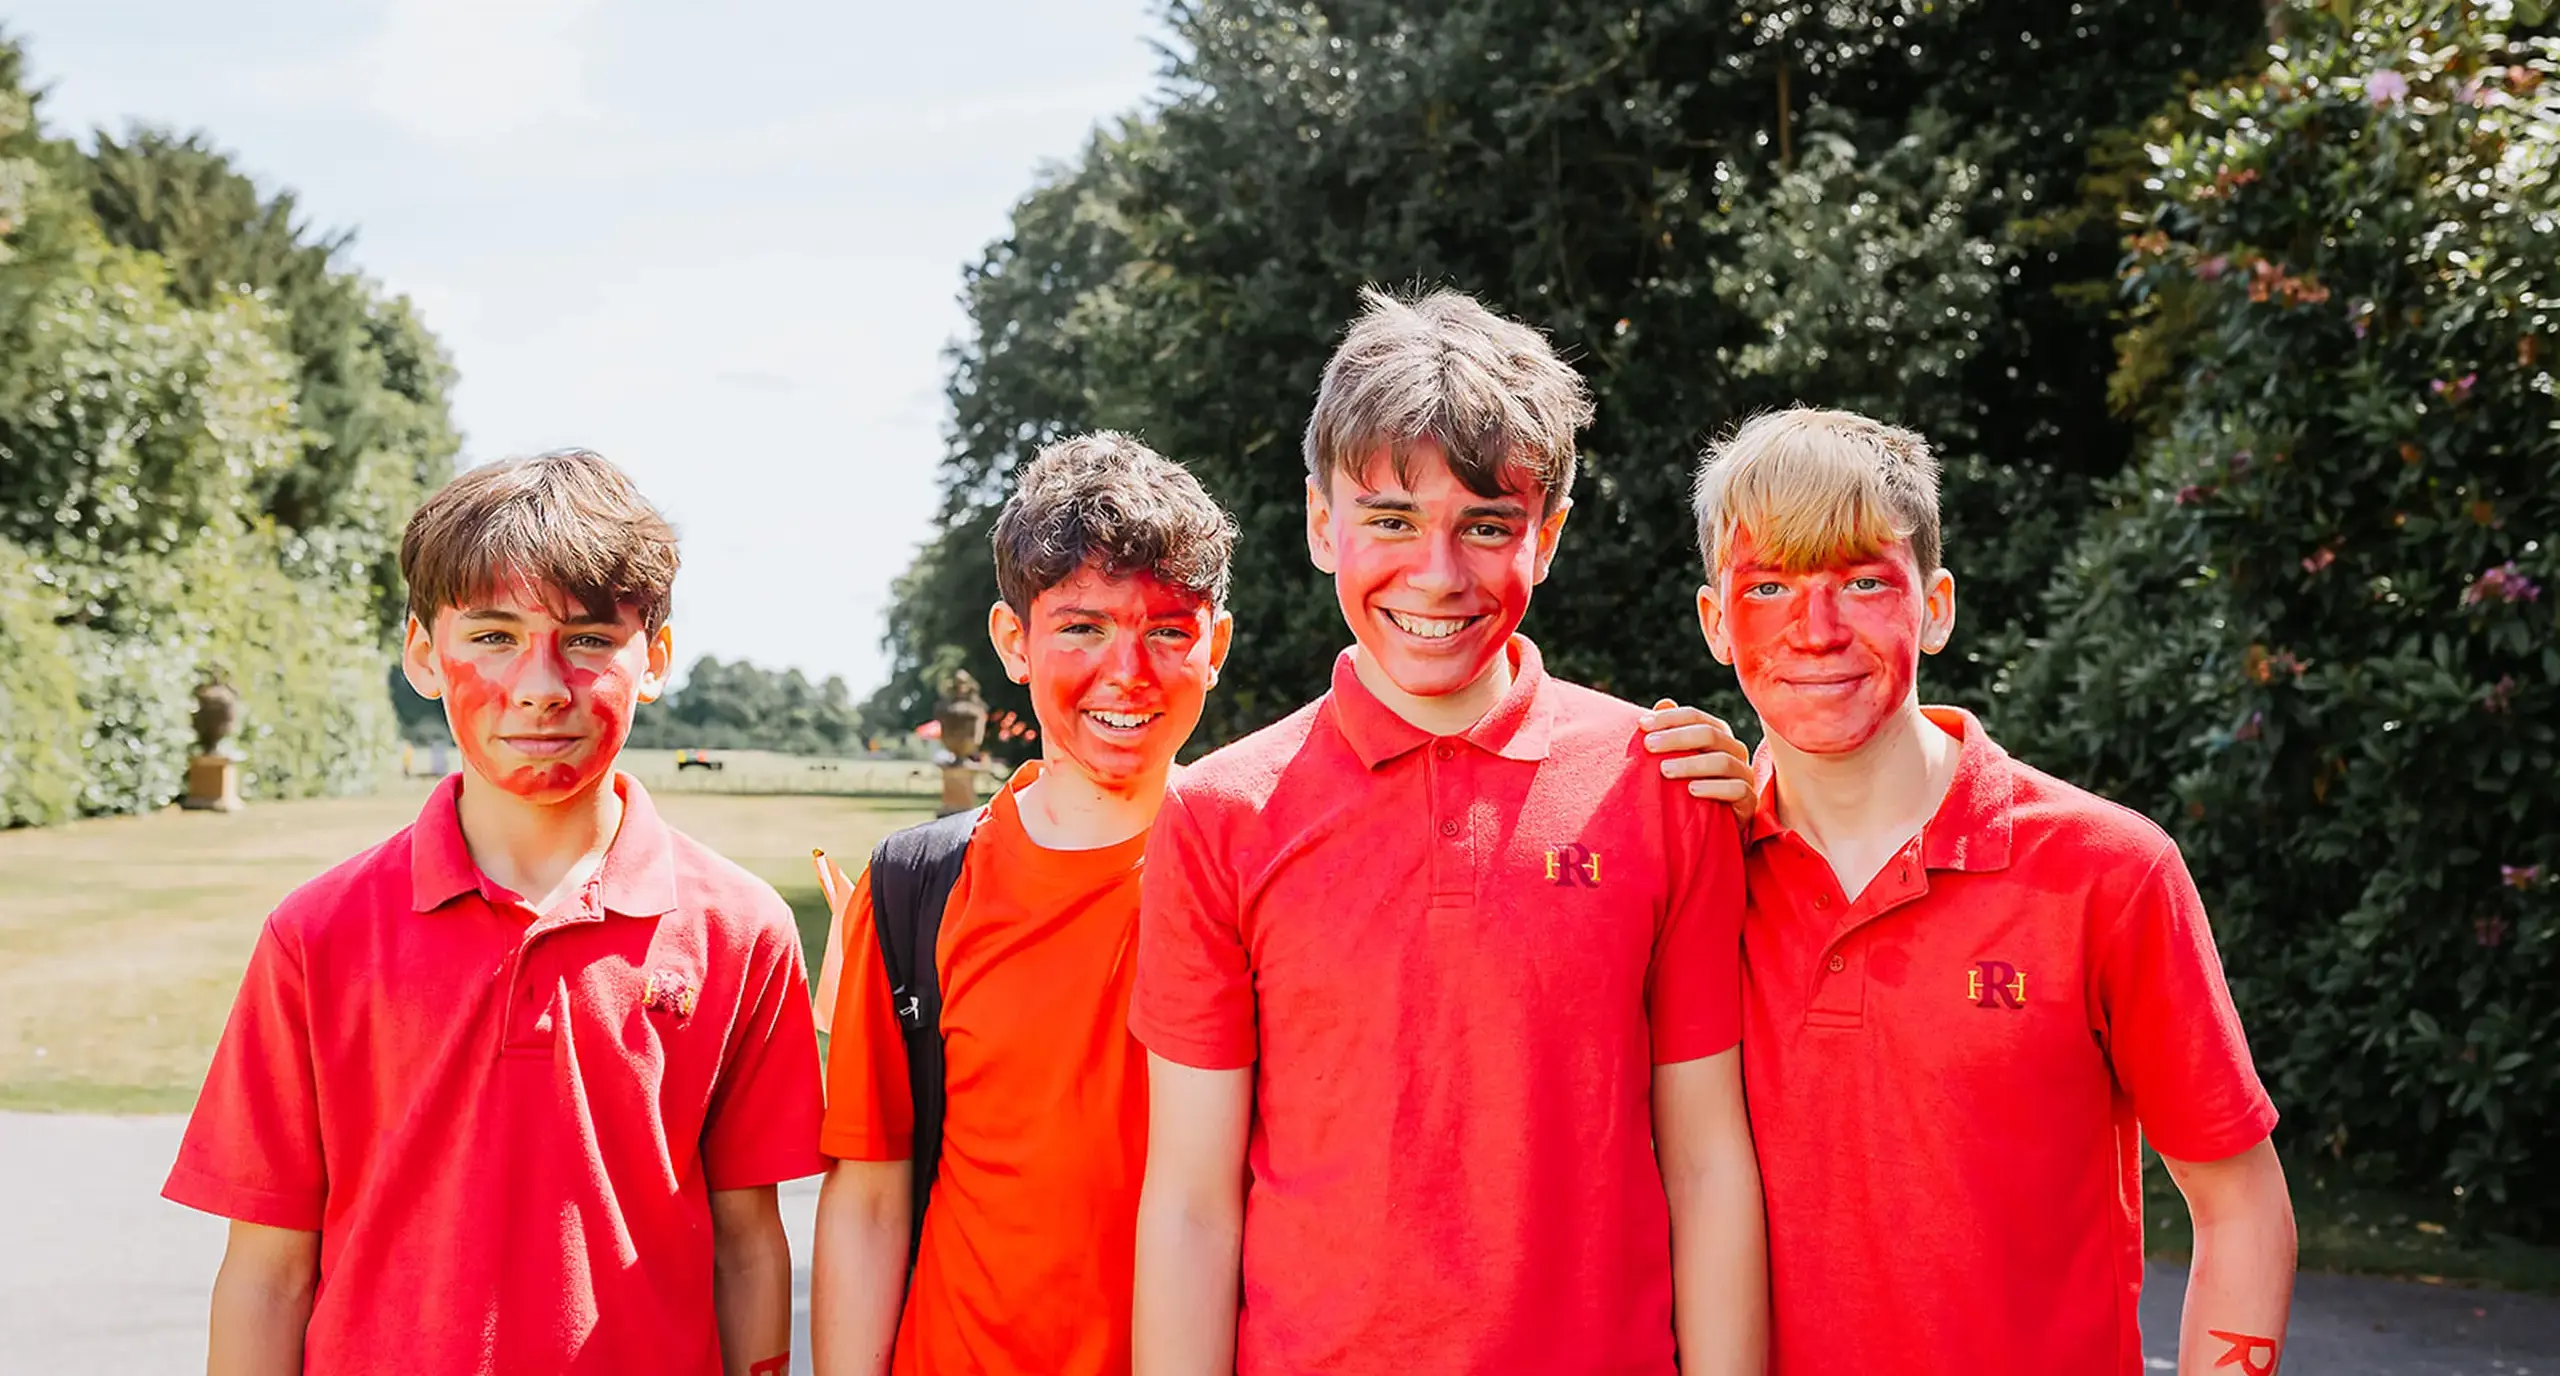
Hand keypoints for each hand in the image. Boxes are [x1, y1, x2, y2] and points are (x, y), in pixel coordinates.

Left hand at [1640, 699, 1755, 823]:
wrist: (1708, 828)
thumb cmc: (1686, 788)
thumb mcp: (1676, 760)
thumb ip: (1670, 733)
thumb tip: (1663, 703)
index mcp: (1718, 735)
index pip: (1696, 717)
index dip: (1670, 718)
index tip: (1642, 725)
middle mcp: (1734, 751)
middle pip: (1710, 735)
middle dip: (1676, 737)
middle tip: (1649, 745)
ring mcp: (1744, 775)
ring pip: (1723, 762)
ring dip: (1691, 764)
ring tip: (1665, 770)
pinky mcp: (1749, 802)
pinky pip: (1737, 790)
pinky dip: (1713, 788)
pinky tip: (1691, 790)